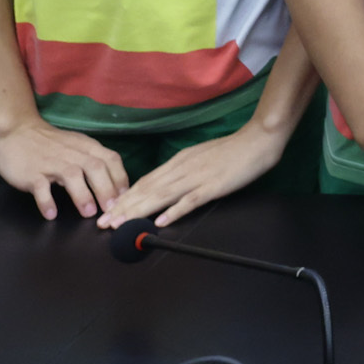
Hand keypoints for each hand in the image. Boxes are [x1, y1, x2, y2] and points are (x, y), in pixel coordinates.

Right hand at [0, 115, 128, 220]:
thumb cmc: (49, 143)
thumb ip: (92, 161)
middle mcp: (72, 153)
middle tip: (111, 209)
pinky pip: (40, 187)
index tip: (125, 197)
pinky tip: (51, 214)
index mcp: (86, 147)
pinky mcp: (31, 172)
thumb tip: (112, 186)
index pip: (111, 159)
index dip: (120, 178)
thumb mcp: (76, 146)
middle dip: (106, 188)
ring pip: (71, 175)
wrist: (15, 131)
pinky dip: (46, 201)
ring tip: (89, 213)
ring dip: (82, 194)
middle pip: (95, 167)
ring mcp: (51, 162)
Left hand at [98, 118, 289, 229]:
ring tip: (120, 225)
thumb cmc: (233, 150)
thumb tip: (166, 184)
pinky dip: (173, 210)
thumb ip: (184, 170)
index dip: (126, 197)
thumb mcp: (202, 156)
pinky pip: (190, 200)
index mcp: (180, 161)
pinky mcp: (213, 186)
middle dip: (123, 208)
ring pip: (161, 196)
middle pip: (148, 190)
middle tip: (104, 224)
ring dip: (138, 211)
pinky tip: (160, 221)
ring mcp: (197, 177)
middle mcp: (183, 168)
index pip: (147, 181)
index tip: (109, 211)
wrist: (259, 139)